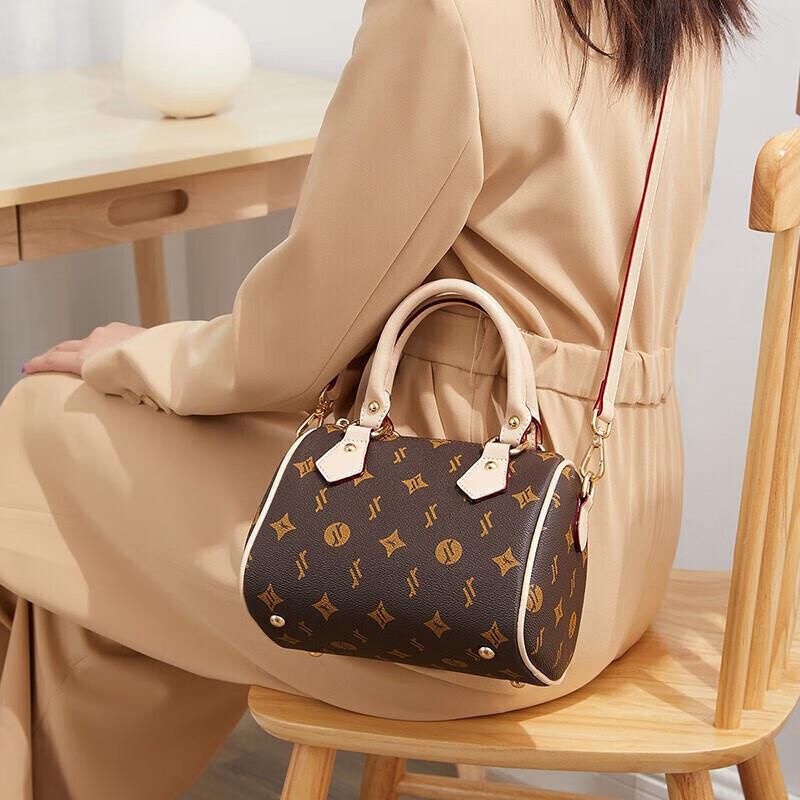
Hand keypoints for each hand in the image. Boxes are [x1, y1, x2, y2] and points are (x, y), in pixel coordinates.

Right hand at [23, 322, 145, 375]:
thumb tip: (106, 384)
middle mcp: (93, 342)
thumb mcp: (116, 387)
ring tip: (82, 359)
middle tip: (45, 361)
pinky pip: (105, 336)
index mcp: (87, 359)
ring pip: (87, 341)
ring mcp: (107, 332)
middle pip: (65, 347)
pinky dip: (101, 344)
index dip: (39, 364)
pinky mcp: (122, 327)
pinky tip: (109, 351)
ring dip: (82, 350)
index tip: (28, 368)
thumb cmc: (144, 377)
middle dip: (54, 354)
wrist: (167, 357)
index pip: (55, 360)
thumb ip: (103, 381)